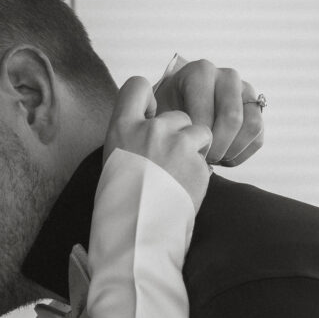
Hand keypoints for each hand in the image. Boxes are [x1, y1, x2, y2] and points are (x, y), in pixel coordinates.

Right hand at [105, 76, 211, 211]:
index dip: (147, 97)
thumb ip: (132, 136)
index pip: (136, 86)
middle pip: (177, 115)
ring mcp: (177, 144)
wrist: (136, 231)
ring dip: (194, 150)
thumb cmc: (120, 200)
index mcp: (122, 127)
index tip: (150, 113)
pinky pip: (204, 159)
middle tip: (166, 163)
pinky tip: (183, 189)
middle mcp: (151, 129)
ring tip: (177, 176)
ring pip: (199, 132)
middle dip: (179, 134)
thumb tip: (149, 124)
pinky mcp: (198, 162)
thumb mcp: (113, 158)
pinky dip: (198, 172)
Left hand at [153, 56, 263, 166]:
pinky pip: (258, 138)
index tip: (185, 150)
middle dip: (216, 146)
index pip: (207, 108)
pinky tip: (220, 158)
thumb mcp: (156, 116)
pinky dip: (239, 154)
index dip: (197, 136)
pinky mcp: (256, 111)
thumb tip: (177, 140)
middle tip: (201, 160)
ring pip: (251, 126)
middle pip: (232, 117)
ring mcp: (245, 92)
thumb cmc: (163, 117)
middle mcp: (226, 76)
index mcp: (199, 72)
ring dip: (230, 151)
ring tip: (211, 159)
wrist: (175, 118)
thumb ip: (162, 124)